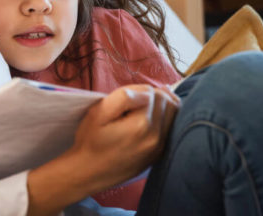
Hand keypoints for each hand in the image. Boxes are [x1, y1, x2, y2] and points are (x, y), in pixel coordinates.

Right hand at [26, 84, 178, 215]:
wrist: (88, 172)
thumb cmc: (90, 141)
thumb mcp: (98, 113)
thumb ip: (123, 97)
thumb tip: (147, 92)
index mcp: (140, 126)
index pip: (151, 92)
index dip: (135, 91)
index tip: (122, 101)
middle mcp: (155, 137)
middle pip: (166, 100)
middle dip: (151, 96)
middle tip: (130, 104)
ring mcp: (160, 147)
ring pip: (174, 112)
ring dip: (160, 105)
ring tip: (141, 108)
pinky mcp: (159, 153)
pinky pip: (171, 127)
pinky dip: (163, 118)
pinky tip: (148, 119)